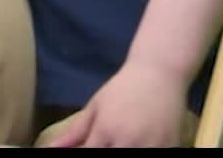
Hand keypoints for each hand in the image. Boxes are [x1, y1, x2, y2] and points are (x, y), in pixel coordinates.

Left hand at [35, 63, 190, 147]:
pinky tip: (140, 144)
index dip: (85, 157)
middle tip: (106, 145)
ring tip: (119, 143)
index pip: (89, 155)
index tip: (84, 154)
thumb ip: (74, 132)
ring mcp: (151, 145)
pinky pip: (156, 156)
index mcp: (105, 130)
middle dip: (106, 156)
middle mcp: (128, 141)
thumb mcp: (96, 107)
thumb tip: (51, 148)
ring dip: (125, 153)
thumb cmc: (122, 88)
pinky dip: (146, 153)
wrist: (159, 72)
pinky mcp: (170, 145)